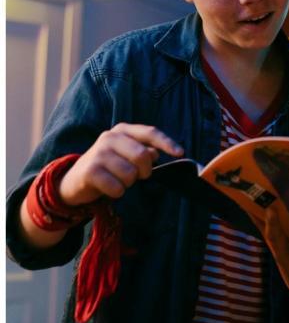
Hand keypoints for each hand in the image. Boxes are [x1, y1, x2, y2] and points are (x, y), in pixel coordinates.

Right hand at [58, 123, 182, 205]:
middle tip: (136, 176)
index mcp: (122, 130)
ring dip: (128, 183)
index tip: (181, 153)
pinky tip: (107, 188)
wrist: (73, 180)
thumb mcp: (126, 155)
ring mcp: (98, 152)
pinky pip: (118, 187)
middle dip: (144, 171)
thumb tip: (156, 152)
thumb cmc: (108, 166)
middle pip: (143, 156)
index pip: (150, 132)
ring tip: (117, 180)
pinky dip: (117, 192)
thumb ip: (144, 151)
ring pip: (131, 174)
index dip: (167, 143)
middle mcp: (110, 137)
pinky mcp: (90, 170)